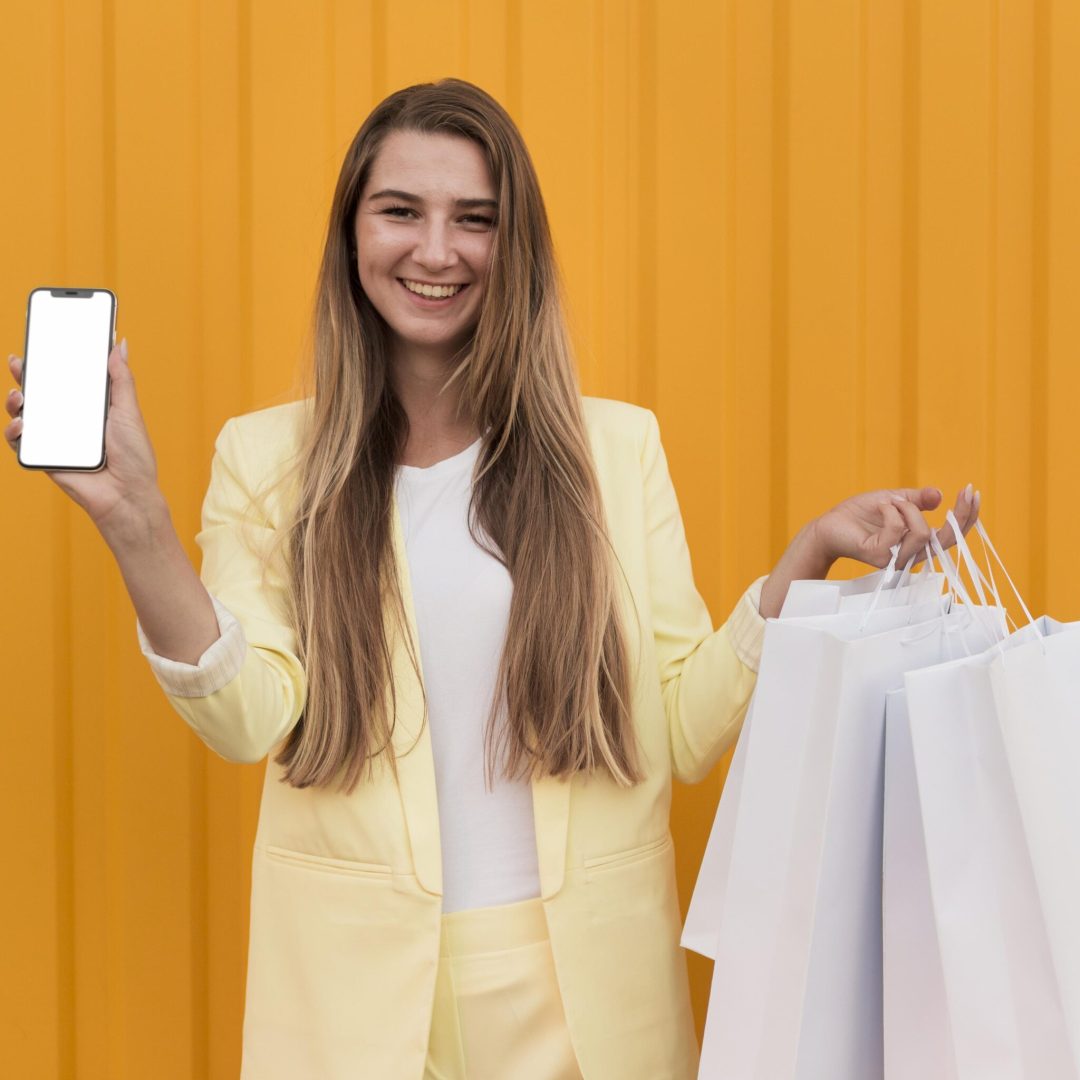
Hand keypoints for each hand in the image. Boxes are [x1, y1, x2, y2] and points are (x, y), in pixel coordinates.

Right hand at [6, 342, 167, 539]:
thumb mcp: (128, 411)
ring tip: (19, 395)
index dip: (51, 361)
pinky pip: (20, 442)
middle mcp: (70, 420)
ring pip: (25, 414)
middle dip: (25, 375)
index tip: (41, 341)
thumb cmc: (135, 457)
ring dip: (14, 400)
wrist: (128, 495)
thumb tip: (119, 344)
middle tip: (19, 361)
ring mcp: (56, 438)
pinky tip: (22, 424)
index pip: (66, 378)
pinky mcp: (45, 457)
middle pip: (41, 392)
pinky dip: (15, 431)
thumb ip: (121, 379)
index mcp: (90, 406)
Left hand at [759, 485, 980, 618]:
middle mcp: (911, 555)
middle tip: (966, 490)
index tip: (972, 490)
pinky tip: (879, 506)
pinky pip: (897, 528)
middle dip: (960, 513)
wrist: (829, 525)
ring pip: (921, 531)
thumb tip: (940, 495)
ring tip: (888, 502)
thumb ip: (917, 500)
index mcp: (917, 543)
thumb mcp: (894, 500)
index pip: (952, 536)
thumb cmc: (859, 515)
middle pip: (947, 539)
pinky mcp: (880, 556)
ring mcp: (896, 558)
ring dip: (906, 507)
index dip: (967, 516)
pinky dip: (890, 509)